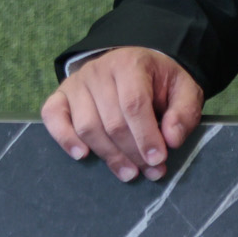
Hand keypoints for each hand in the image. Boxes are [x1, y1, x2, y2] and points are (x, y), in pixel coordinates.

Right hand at [41, 47, 204, 182]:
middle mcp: (98, 70)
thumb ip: (184, 113)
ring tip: (130, 172)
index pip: (133, 104)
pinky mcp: (61, 95)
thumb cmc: (159, 82)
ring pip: (87, 127)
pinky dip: (64, 138)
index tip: (158, 159)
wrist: (133, 65)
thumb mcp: (184, 90)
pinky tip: (82, 155)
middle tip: (151, 170)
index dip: (146, 136)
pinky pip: (53, 117)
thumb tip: (171, 139)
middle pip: (111, 121)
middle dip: (133, 152)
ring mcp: (76, 82)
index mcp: (129, 64)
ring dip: (109, 155)